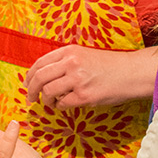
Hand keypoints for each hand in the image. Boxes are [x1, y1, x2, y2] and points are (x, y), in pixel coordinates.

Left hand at [25, 45, 155, 108]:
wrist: (131, 73)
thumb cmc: (109, 66)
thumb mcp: (84, 55)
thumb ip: (65, 62)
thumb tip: (43, 77)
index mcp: (70, 51)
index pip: (40, 63)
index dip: (30, 76)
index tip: (26, 84)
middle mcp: (71, 63)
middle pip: (39, 77)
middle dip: (31, 90)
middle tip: (30, 99)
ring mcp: (77, 79)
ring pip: (48, 91)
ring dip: (47, 100)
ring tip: (53, 103)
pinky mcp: (84, 95)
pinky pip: (62, 103)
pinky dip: (61, 106)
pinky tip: (66, 105)